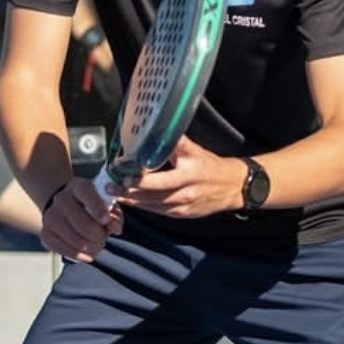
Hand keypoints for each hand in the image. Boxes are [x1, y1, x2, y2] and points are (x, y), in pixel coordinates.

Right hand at [40, 177, 122, 262]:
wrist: (66, 206)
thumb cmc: (91, 205)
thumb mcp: (106, 203)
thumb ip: (114, 214)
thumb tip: (115, 228)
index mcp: (79, 186)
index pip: (87, 194)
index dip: (98, 209)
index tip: (106, 220)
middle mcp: (62, 199)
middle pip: (84, 224)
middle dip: (99, 236)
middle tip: (104, 238)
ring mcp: (50, 216)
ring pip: (76, 240)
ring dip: (92, 248)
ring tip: (97, 245)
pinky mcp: (45, 233)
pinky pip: (64, 250)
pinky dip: (79, 255)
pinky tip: (87, 254)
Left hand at [111, 138, 247, 219]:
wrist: (232, 187)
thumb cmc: (210, 166)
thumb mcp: (195, 150)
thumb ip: (176, 142)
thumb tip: (158, 128)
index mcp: (188, 174)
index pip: (160, 180)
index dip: (140, 179)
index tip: (123, 172)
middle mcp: (185, 192)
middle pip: (151, 195)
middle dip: (129, 191)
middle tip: (110, 186)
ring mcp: (183, 206)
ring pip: (153, 206)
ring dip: (133, 201)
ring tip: (115, 194)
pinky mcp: (182, 215)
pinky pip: (159, 212)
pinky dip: (144, 207)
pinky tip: (132, 202)